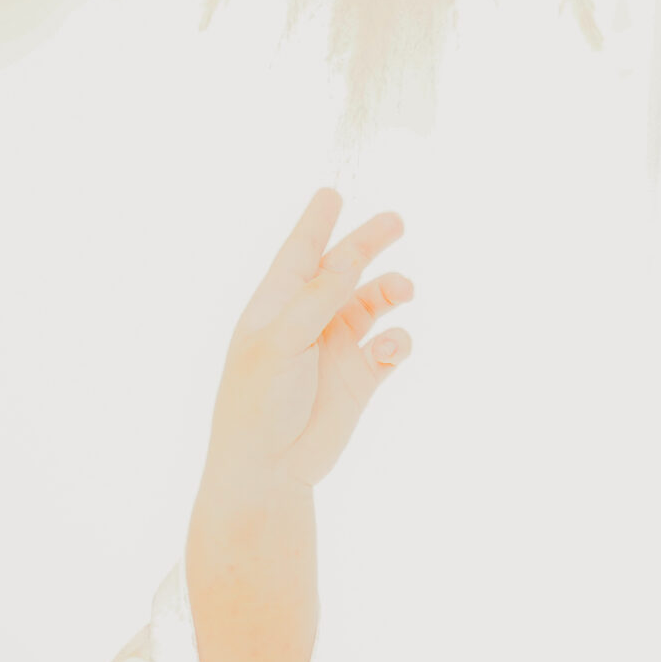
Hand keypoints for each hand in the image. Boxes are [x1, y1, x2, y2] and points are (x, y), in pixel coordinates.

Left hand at [198, 188, 413, 503]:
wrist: (269, 469)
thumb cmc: (257, 403)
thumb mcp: (281, 342)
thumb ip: (317, 298)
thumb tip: (348, 256)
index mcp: (277, 306)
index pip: (299, 254)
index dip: (316, 223)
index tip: (331, 192)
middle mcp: (309, 321)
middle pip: (343, 271)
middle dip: (368, 245)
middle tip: (396, 222)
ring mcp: (336, 348)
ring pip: (373, 305)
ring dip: (390, 292)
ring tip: (403, 290)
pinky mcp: (360, 379)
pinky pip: (389, 348)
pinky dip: (397, 343)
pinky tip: (391, 350)